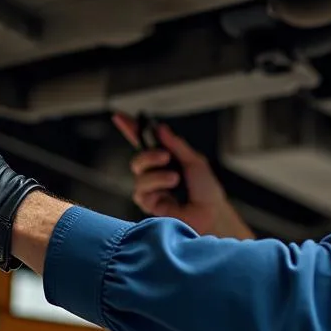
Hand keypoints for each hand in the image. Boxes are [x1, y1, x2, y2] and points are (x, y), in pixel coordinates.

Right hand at [112, 114, 253, 238]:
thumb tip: (161, 129)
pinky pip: (141, 190)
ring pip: (139, 174)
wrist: (212, 214)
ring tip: (174, 178)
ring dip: (157, 173)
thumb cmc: (207, 192)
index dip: (130, 129)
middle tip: (165, 156)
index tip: (119, 116)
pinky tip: (170, 191)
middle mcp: (157, 174)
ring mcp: (152, 190)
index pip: (144, 142)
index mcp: (167, 160)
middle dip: (149, 154)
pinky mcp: (149, 204)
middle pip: (138, 158)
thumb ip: (177, 145)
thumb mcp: (195, 162)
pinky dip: (156, 185)